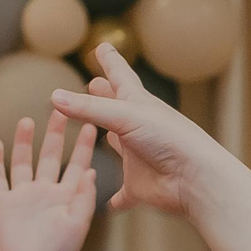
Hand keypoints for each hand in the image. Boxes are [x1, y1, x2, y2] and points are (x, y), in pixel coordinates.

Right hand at [0, 110, 99, 250]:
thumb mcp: (78, 225)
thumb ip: (84, 198)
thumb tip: (91, 171)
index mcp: (67, 198)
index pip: (78, 165)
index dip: (84, 146)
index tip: (92, 124)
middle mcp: (45, 193)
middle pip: (51, 156)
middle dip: (56, 134)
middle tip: (61, 110)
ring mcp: (23, 196)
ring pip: (24, 162)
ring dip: (25, 142)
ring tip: (28, 120)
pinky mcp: (3, 203)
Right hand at [49, 44, 220, 218]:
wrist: (196, 179)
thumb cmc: (170, 139)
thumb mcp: (126, 116)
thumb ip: (89, 108)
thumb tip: (54, 97)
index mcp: (138, 104)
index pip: (120, 76)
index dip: (110, 61)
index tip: (103, 46)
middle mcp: (138, 128)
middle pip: (116, 107)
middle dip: (105, 94)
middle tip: (93, 82)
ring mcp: (138, 157)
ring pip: (119, 146)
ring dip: (109, 138)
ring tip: (96, 129)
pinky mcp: (139, 185)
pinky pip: (123, 195)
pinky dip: (115, 200)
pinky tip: (108, 205)